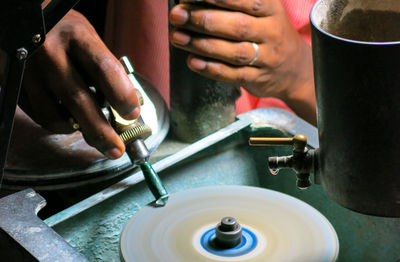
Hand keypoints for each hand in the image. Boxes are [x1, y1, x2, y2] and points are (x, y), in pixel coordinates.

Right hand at [20, 10, 140, 158]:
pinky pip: (41, 116)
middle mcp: (50, 52)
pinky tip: (69, 117)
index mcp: (77, 37)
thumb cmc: (68, 35)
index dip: (121, 94)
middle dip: (100, 130)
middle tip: (115, 149)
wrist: (29, 23)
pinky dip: (59, 124)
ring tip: (91, 129)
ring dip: (78, 130)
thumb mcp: (90, 42)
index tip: (132, 114)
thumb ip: (107, 72)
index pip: (104, 68)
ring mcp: (29, 70)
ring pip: (55, 115)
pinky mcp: (16, 85)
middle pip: (78, 99)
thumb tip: (126, 111)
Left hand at [169, 0, 315, 123]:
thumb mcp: (262, 10)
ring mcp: (266, 58)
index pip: (246, 0)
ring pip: (234, 52)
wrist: (294, 69)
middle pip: (237, 26)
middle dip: (203, 19)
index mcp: (271, 9)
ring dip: (202, 45)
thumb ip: (236, 3)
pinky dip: (211, 69)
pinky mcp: (258, 79)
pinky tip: (193, 62)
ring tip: (177, 37)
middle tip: (177, 15)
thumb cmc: (268, 33)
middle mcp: (271, 32)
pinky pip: (233, 75)